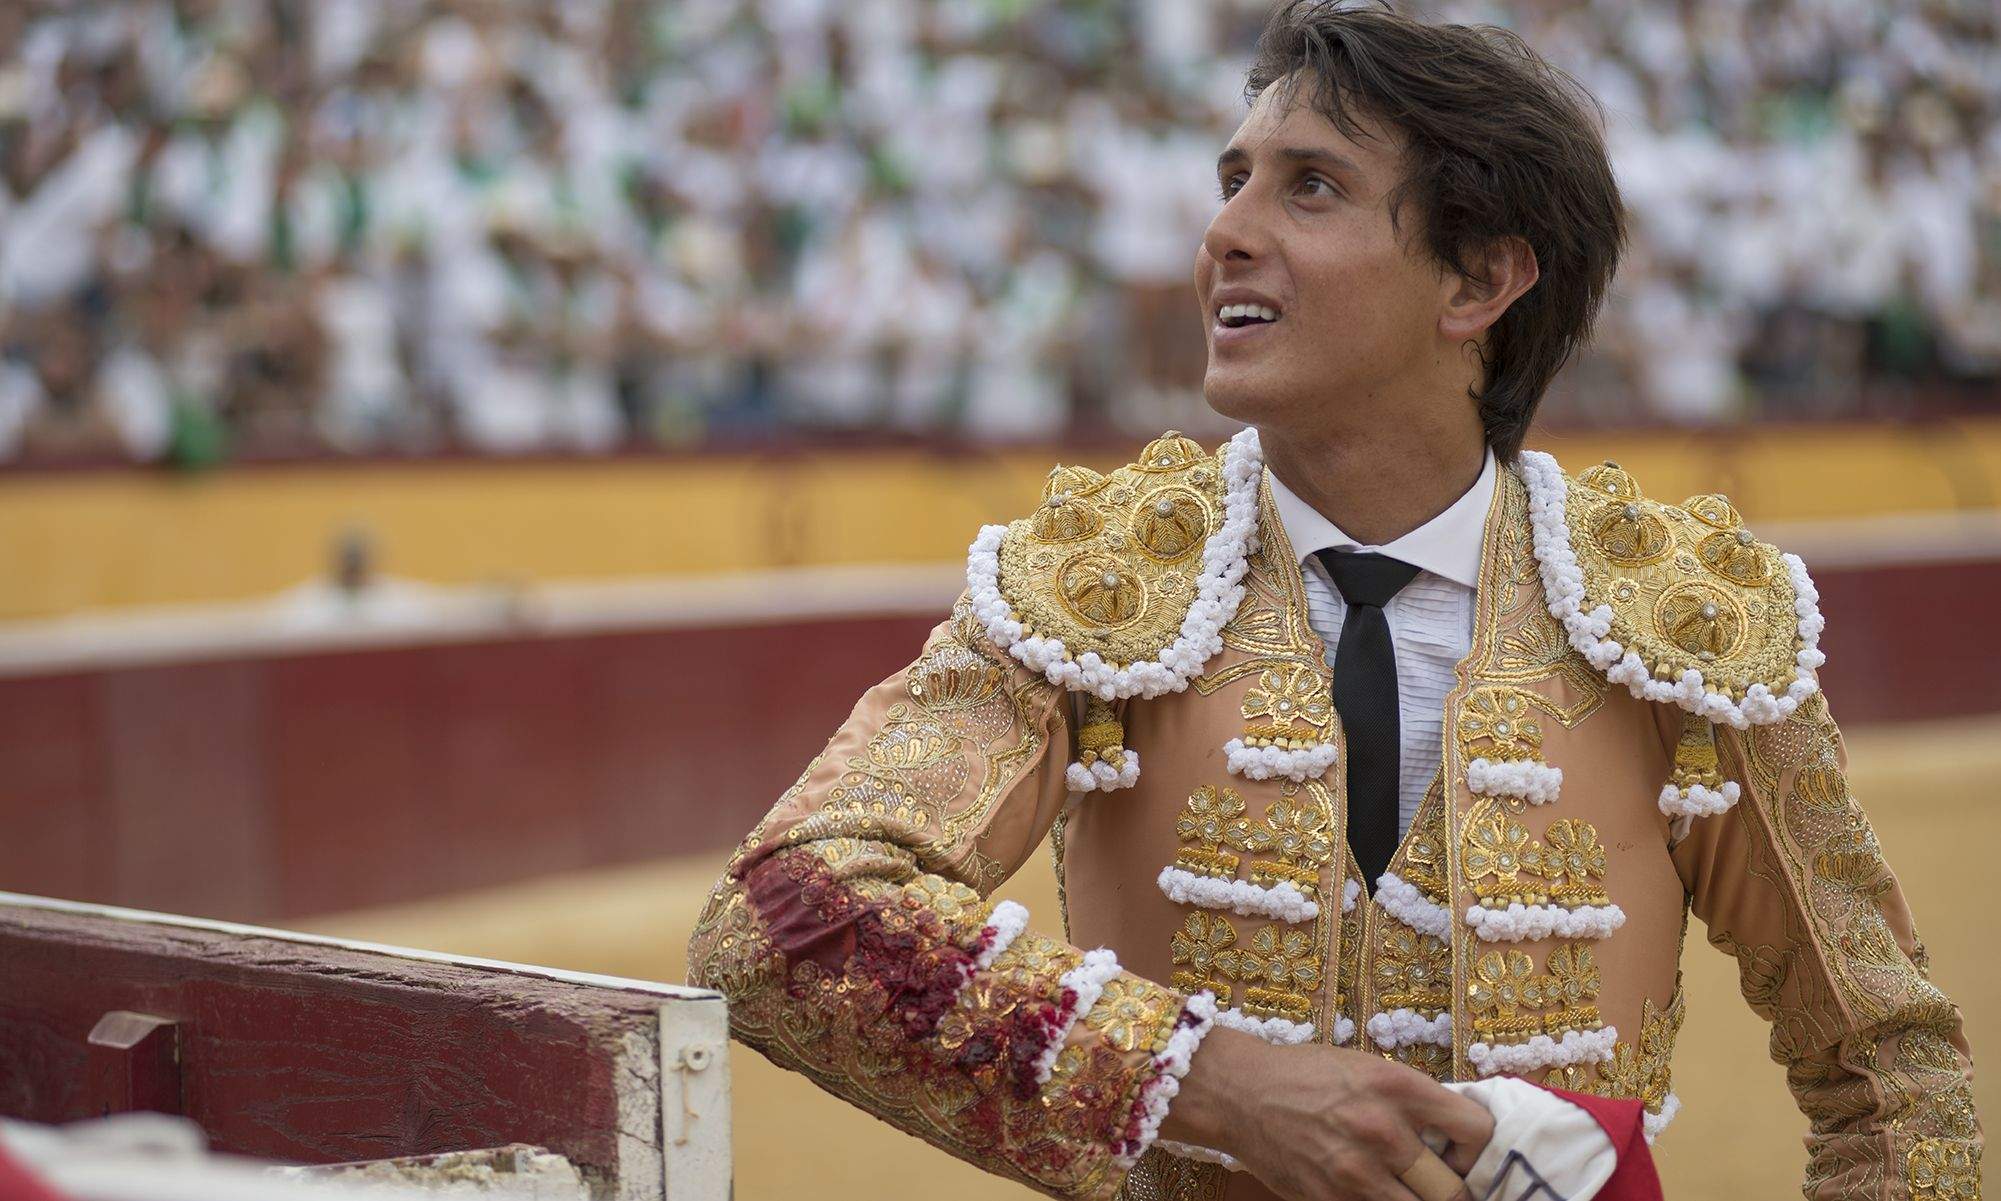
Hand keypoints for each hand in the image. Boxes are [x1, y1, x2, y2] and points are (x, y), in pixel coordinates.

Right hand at [1160, 1027, 1492, 1200]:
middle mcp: (1383, 1131)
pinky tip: (1375, 1193)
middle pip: (1452, 1188)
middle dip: (1451, 1190)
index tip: (1469, 1155)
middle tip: (1441, 1184)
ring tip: (1409, 1191)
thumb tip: (1457, 1136)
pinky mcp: (1332, 1200)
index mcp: (1398, 1088)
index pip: (1475, 1129)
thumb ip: (1412, 1100)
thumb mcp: (1367, 1069)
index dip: (1481, 1148)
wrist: (1241, 1094)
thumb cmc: (1306, 1075)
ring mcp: (1357, 1172)